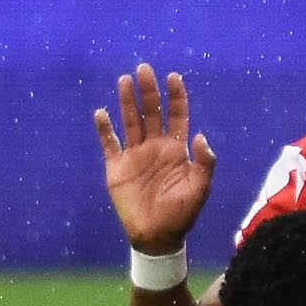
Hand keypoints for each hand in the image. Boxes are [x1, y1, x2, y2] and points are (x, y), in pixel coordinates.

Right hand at [96, 63, 215, 254]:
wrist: (157, 236)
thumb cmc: (181, 214)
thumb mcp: (199, 189)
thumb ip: (204, 163)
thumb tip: (200, 136)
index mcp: (176, 149)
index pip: (176, 115)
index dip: (175, 96)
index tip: (173, 77)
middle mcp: (155, 146)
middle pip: (151, 112)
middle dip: (149, 91)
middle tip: (144, 68)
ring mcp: (135, 155)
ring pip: (130, 121)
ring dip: (127, 101)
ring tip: (125, 80)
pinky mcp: (116, 167)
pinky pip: (109, 143)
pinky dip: (104, 128)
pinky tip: (101, 112)